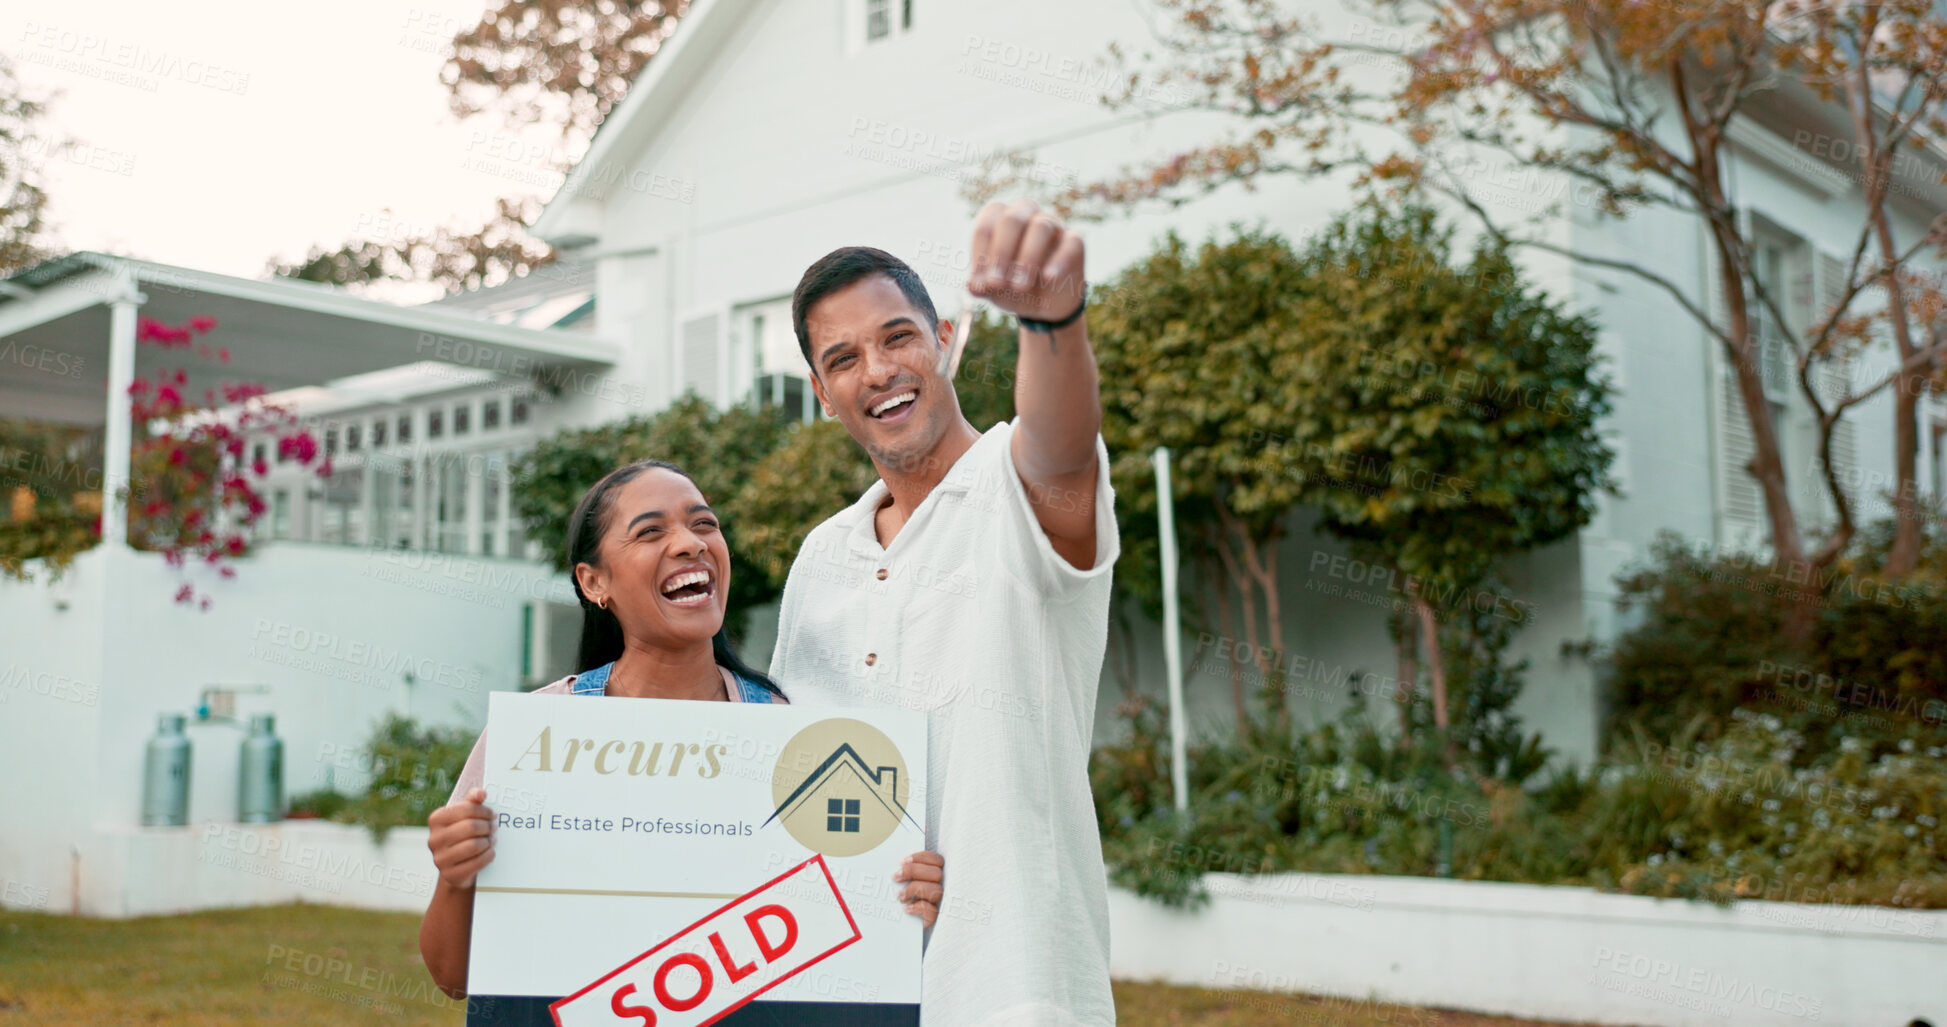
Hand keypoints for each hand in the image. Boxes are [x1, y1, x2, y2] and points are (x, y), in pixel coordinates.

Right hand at [427, 788, 494, 889]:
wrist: (456, 867)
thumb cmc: (462, 836)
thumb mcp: (465, 816)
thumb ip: (472, 801)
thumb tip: (481, 792)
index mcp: (436, 819)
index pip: (466, 809)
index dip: (483, 811)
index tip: (492, 815)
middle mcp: (434, 839)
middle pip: (470, 827)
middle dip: (487, 826)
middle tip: (494, 827)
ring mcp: (440, 858)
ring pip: (474, 846)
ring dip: (488, 842)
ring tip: (492, 840)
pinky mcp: (449, 874)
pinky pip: (476, 863)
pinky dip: (488, 856)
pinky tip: (490, 851)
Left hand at [893, 851, 944, 927]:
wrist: (893, 924)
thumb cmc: (894, 900)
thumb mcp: (896, 882)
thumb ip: (899, 871)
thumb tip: (887, 861)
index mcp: (931, 875)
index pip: (936, 860)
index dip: (922, 858)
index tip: (903, 861)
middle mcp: (938, 886)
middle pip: (937, 873)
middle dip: (914, 872)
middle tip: (896, 877)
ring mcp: (937, 903)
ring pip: (937, 891)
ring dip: (916, 889)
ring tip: (899, 895)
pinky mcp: (933, 919)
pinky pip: (933, 912)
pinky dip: (919, 908)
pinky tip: (906, 908)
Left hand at [967, 199, 1085, 321]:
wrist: (1045, 305)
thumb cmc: (1013, 288)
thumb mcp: (995, 291)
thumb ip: (982, 286)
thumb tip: (972, 287)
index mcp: (998, 220)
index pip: (986, 226)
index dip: (980, 255)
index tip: (980, 284)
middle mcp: (1025, 214)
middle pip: (1012, 220)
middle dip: (1002, 253)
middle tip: (996, 284)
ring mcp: (1051, 224)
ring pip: (1041, 227)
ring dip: (1028, 257)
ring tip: (1020, 287)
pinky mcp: (1074, 241)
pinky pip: (1070, 242)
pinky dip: (1058, 261)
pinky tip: (1048, 278)